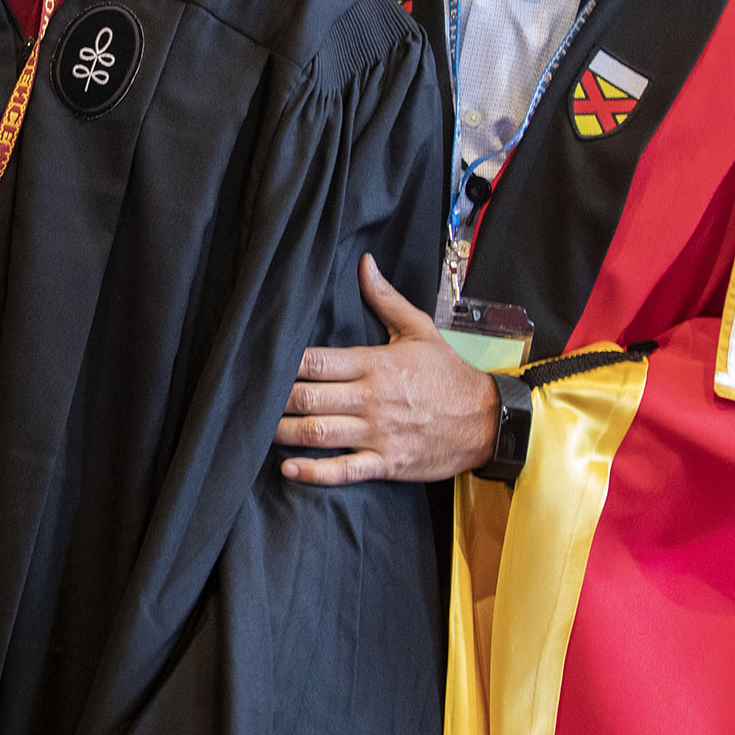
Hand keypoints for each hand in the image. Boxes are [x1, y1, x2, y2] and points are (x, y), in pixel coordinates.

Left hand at [276, 255, 498, 483]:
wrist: (488, 421)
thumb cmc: (448, 375)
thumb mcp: (420, 330)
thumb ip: (386, 299)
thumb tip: (364, 263)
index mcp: (374, 363)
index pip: (316, 361)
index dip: (283, 363)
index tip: (257, 362)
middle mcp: (371, 399)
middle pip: (309, 398)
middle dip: (273, 399)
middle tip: (246, 399)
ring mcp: (378, 433)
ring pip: (319, 434)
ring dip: (283, 433)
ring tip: (256, 431)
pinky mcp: (386, 463)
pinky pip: (344, 470)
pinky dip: (314, 472)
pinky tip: (288, 469)